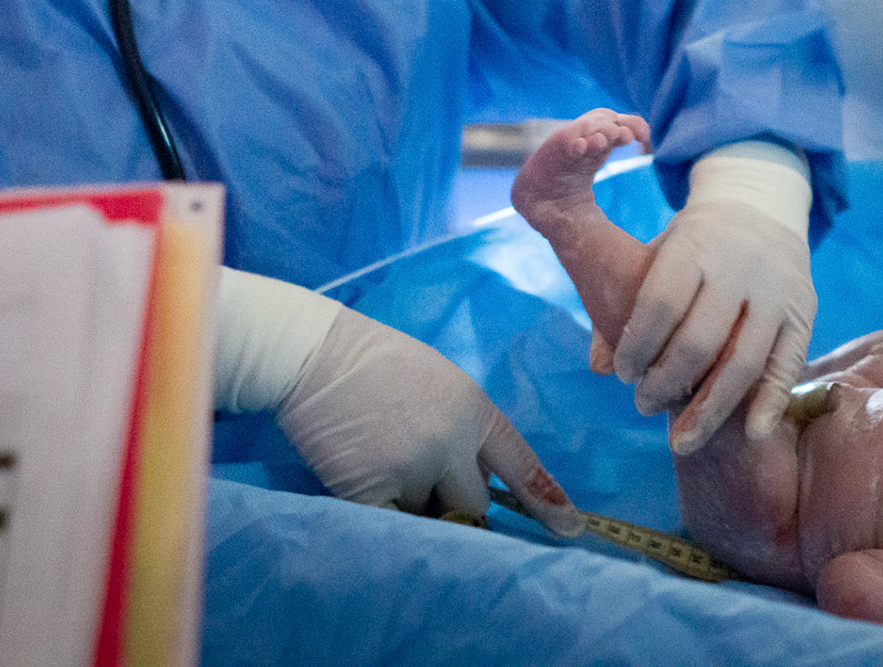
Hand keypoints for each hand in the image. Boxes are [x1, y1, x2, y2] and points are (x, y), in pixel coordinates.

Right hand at [275, 305, 583, 535]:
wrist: (311, 354)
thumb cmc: (374, 365)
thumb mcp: (440, 383)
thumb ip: (463, 431)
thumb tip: (472, 488)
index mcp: (474, 409)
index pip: (520, 463)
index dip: (546, 500)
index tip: (571, 528)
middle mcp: (452, 440)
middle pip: (474, 506)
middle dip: (453, 505)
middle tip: (419, 480)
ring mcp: (412, 465)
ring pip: (427, 518)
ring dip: (411, 509)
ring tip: (381, 464)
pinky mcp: (369, 486)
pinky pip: (392, 528)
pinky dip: (383, 521)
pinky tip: (366, 489)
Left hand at [613, 197, 815, 454]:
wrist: (760, 207)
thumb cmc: (692, 245)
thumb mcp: (656, 254)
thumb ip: (622, 303)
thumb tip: (599, 367)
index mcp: (695, 243)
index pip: (661, 302)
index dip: (638, 346)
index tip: (623, 373)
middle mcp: (740, 265)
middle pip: (701, 340)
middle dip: (667, 382)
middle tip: (642, 405)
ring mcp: (777, 290)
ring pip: (744, 361)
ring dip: (711, 409)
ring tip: (682, 440)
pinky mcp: (804, 311)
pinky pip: (788, 364)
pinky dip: (771, 402)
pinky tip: (750, 433)